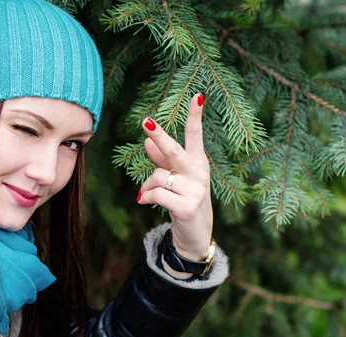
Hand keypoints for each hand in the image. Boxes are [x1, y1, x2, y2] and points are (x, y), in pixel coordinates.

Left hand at [137, 93, 212, 262]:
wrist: (195, 233)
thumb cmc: (183, 199)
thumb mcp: (174, 177)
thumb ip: (162, 160)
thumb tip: (147, 141)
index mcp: (197, 161)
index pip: (195, 135)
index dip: (195, 116)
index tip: (197, 95)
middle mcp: (200, 172)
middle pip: (174, 151)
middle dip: (159, 136)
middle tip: (146, 122)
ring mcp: (196, 190)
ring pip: (157, 177)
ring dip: (147, 186)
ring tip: (150, 194)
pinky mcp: (187, 207)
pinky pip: (155, 194)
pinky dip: (146, 198)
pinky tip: (146, 202)